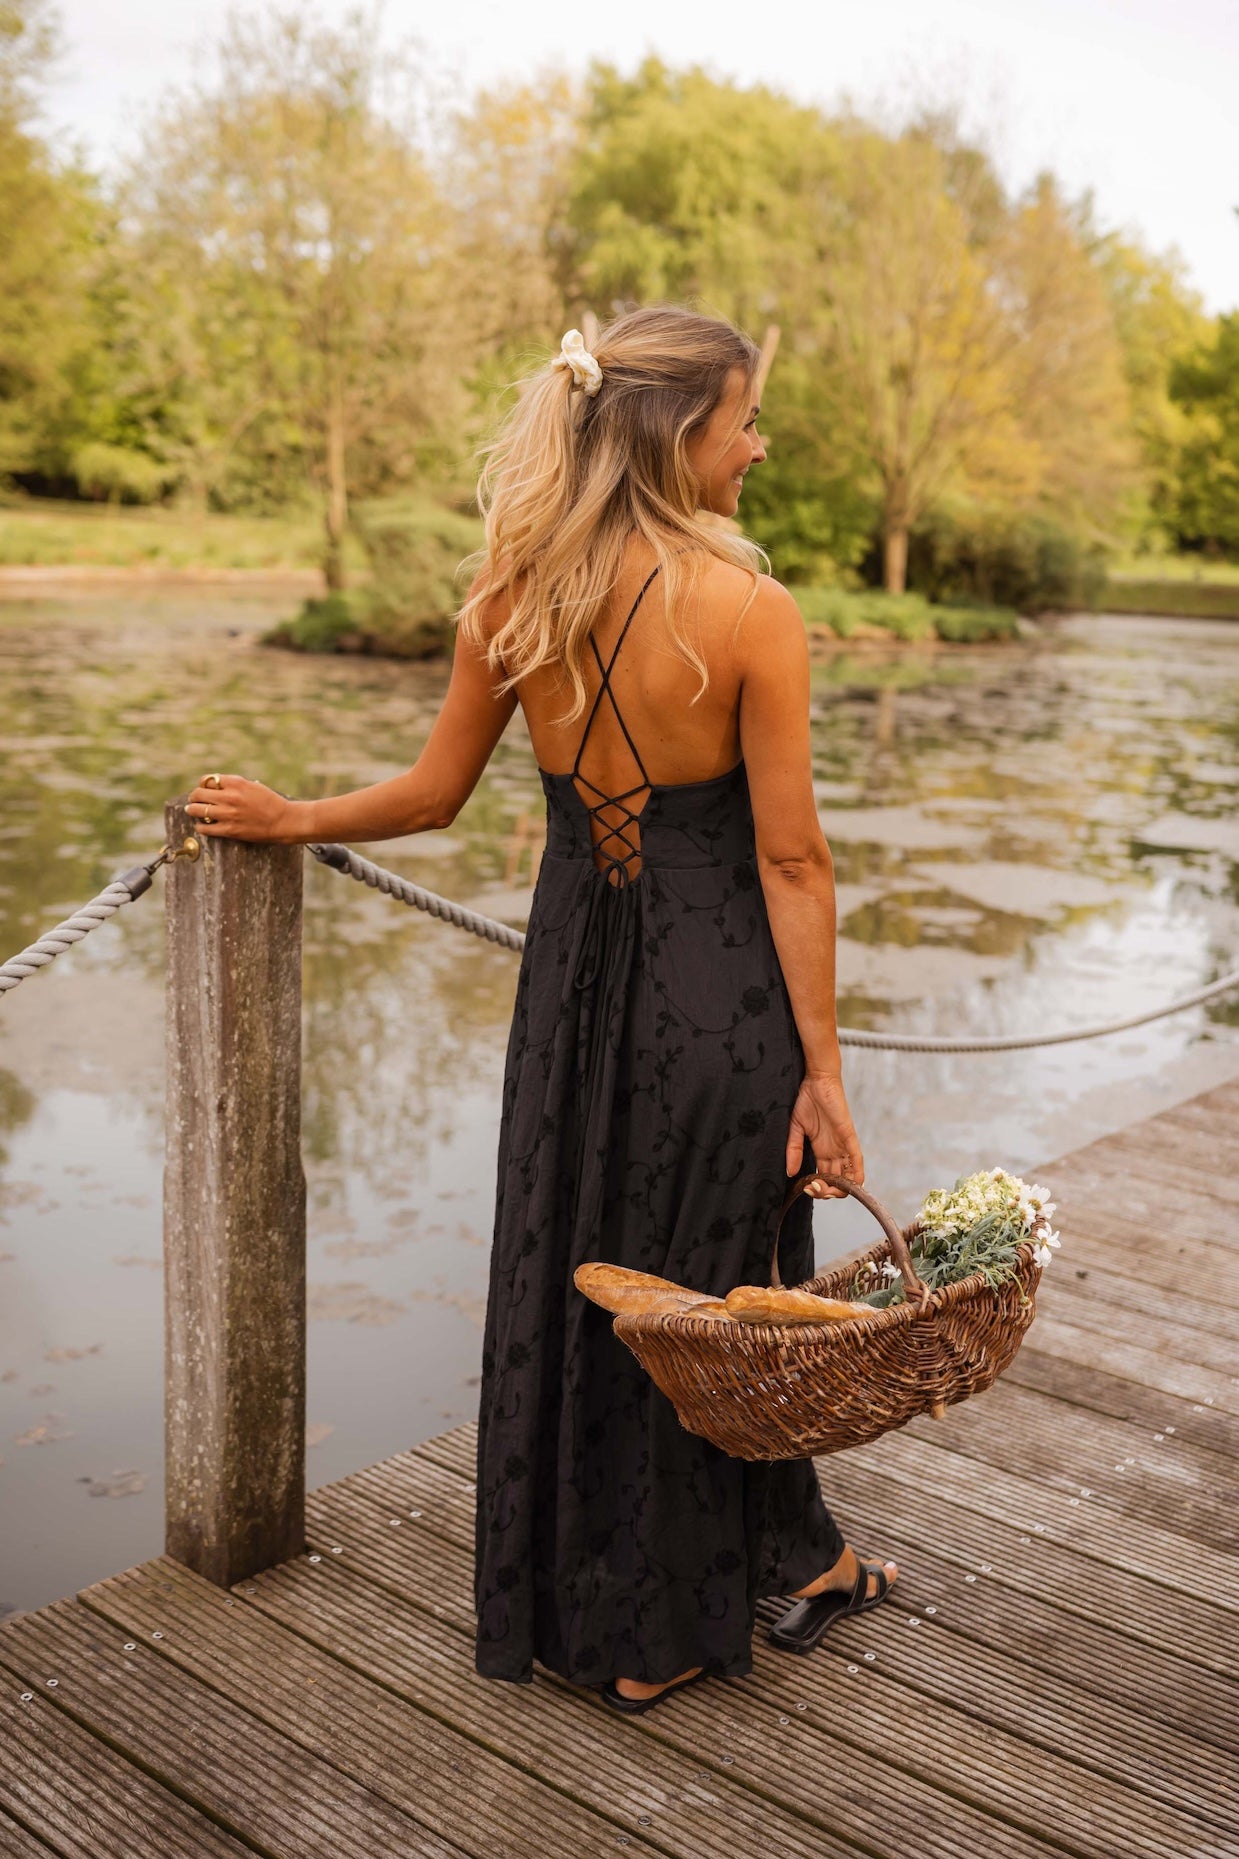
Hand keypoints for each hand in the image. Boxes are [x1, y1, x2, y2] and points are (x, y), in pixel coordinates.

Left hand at [186, 773, 303, 844]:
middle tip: (193, 800)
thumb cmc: (271, 802)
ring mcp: (228, 814)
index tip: (204, 789)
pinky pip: (205, 828)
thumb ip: (234, 785)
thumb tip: (217, 786)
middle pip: (198, 793)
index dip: (203, 784)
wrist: (284, 821)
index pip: (207, 779)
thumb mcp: (253, 786)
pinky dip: (200, 826)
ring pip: (198, 810)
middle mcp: (230, 797)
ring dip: (192, 810)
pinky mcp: (230, 830)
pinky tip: (201, 826)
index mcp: (236, 783)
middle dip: (194, 797)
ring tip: (192, 811)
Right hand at [786, 1071, 863, 1199]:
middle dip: (825, 1192)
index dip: (817, 1188)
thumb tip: (790, 1173)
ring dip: (839, 1188)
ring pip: (849, 1176)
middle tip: (812, 1189)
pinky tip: (851, 1184)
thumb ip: (793, 1150)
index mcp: (822, 1150)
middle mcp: (834, 1151)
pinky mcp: (849, 1135)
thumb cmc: (806, 1100)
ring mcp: (843, 1145)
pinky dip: (856, 1174)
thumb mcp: (795, 1128)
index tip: (805, 1188)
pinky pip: (857, 1159)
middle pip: (837, 1181)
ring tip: (824, 1189)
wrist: (816, 1080)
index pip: (824, 1178)